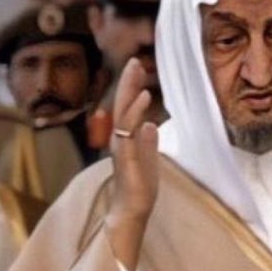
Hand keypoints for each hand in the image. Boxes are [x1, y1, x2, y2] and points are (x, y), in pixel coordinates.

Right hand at [105, 58, 159, 270]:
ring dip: (131, 91)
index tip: (138, 69)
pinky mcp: (125, 155)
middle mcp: (120, 138)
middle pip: (122, 105)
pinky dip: (137, 111)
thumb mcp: (149, 160)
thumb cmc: (139, 186)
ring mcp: (121, 146)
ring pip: (123, 112)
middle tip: (134, 60)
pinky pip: (129, 129)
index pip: (128, 108)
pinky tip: (145, 96)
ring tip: (139, 71)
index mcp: (126, 138)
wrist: (133, 210)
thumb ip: (148, 143)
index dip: (132, 88)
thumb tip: (151, 125)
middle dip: (128, 82)